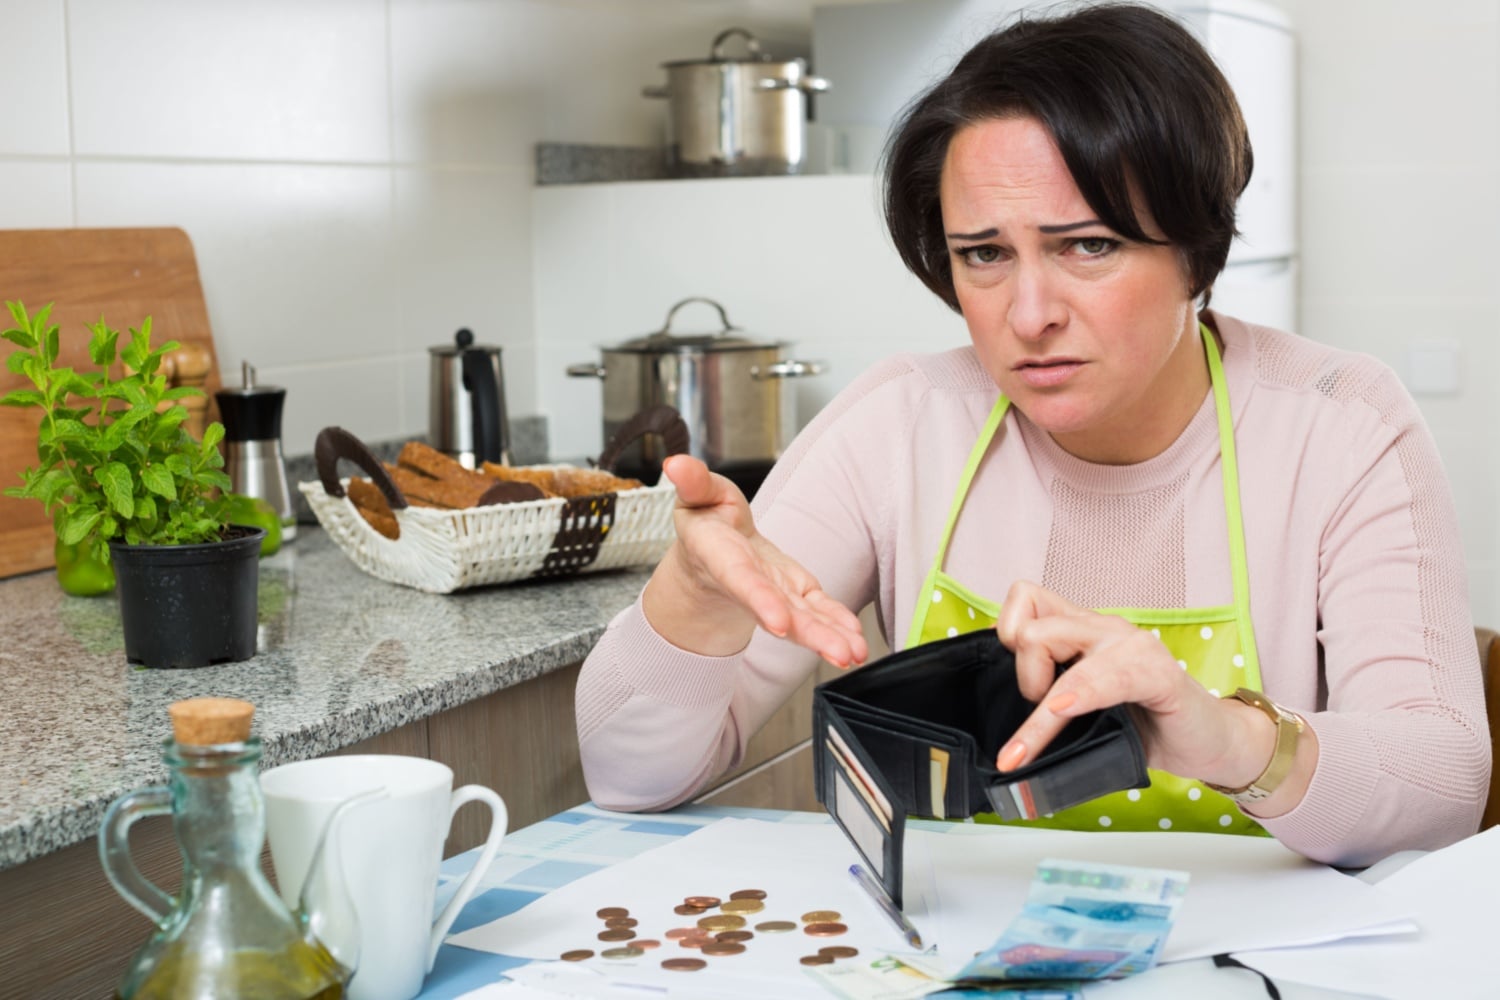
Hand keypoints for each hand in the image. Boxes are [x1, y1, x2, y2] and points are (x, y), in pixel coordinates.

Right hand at [642, 455, 867, 666]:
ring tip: (855, 653)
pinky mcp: (796, 595)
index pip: (741, 580)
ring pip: (803, 619)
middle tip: (838, 652)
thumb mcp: (697, 495)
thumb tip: (675, 464)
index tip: (779, 623)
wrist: (713, 552)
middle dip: (809, 633)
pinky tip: (856, 638)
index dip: (759, 600)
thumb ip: (693, 482)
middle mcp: (750, 585)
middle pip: (780, 611)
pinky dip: (837, 624)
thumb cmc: (707, 520)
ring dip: (829, 638)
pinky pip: (818, 611)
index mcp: (721, 557)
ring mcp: (775, 594)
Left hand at [992, 581, 1265, 785]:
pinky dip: (1081, 692)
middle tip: (1043, 716)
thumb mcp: (1083, 705)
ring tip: (1030, 745)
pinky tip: (1066, 709)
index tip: (1018, 684)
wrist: (1209, 743)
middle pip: (1030, 626)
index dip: (1008, 639)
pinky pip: (1109, 675)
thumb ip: (1049, 691)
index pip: (1023, 601)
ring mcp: (1131, 646)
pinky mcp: (1160, 674)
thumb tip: (996, 707)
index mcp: (1082, 630)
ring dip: (1037, 702)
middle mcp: (1103, 628)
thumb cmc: (1143, 724)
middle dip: (1022, 677)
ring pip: (1054, 642)